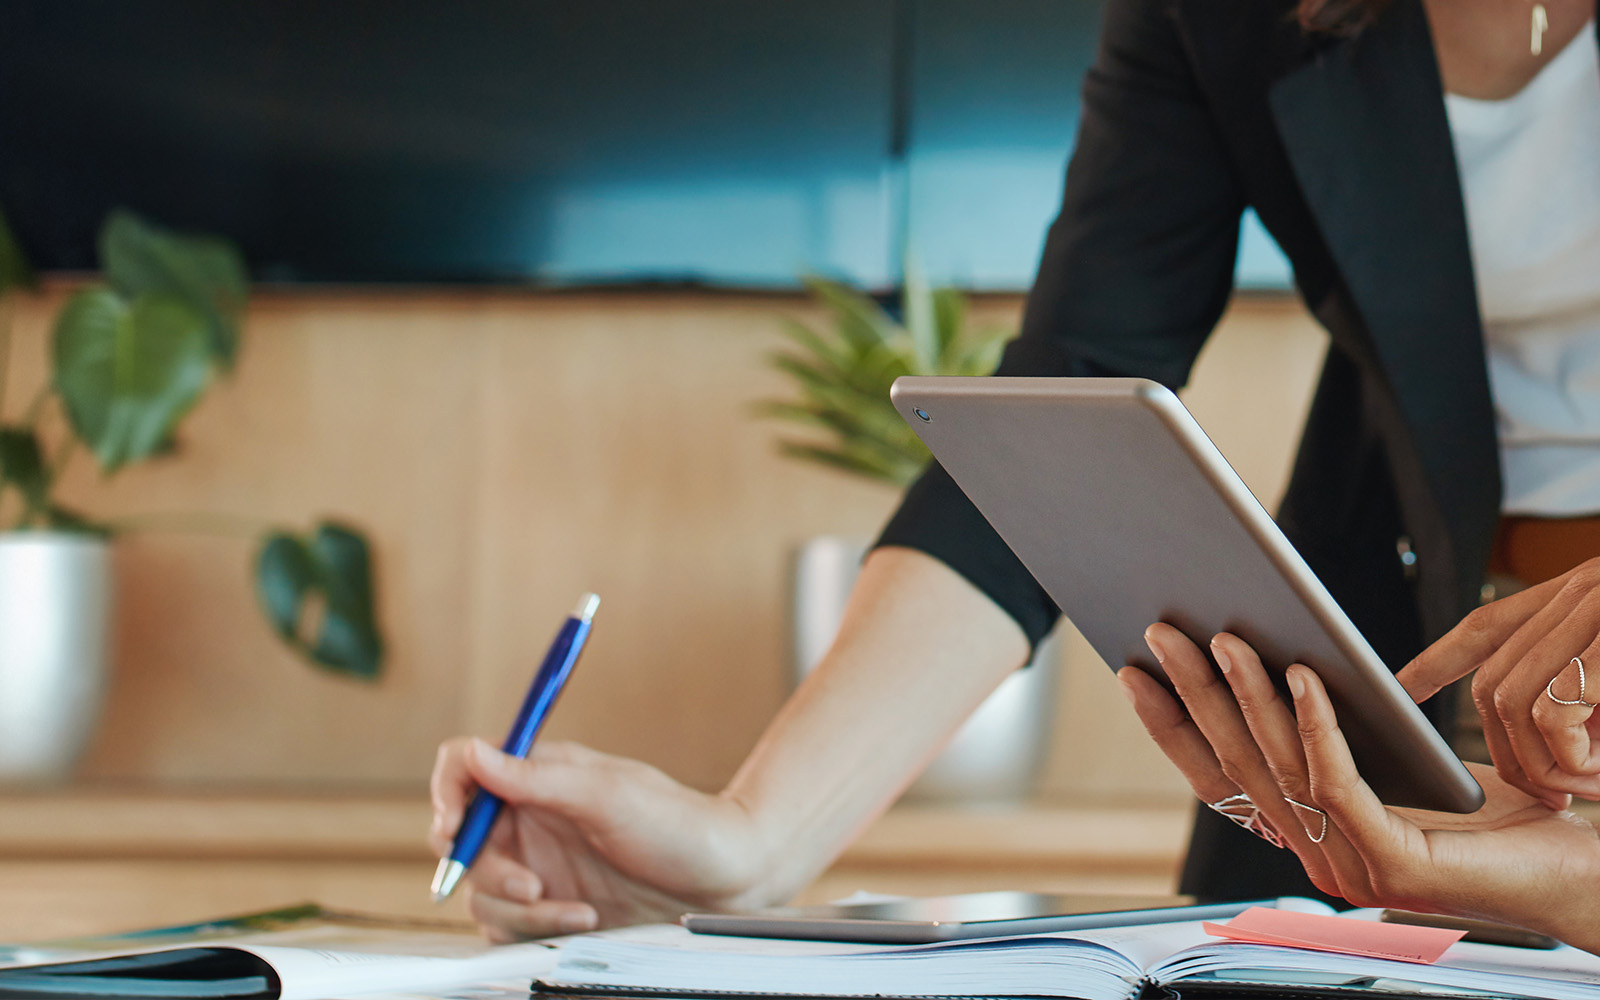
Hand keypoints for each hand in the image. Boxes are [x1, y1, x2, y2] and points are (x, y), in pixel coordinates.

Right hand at [429, 738, 770, 940]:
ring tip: (577, 909)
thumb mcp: (607, 794)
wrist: (725, 881)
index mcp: (539, 776)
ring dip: (521, 908)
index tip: (453, 825)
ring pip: (482, 892)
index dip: (448, 793)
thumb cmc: (678, 825)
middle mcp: (531, 818)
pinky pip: (509, 927)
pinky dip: (537, 929)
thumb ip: (535, 777)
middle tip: (529, 885)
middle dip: (487, 869)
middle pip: (461, 840)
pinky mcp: (550, 908)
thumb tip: (475, 753)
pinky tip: (584, 920)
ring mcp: (538, 864)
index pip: (464, 770)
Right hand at [1119, 624, 1599, 952]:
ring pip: (1279, 769)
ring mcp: (1351, 869)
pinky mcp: (1394, 867)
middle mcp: (1317, 860)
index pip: (1218, 781)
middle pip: (1235, 766)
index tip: (1135, 671)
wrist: (1578, 877)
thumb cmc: (1497, 815)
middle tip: (1163, 632)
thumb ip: (1335, 737)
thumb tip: (1279, 659)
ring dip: (1246, 696)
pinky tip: (1306, 676)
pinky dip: (1315, 725)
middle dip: (1192, 693)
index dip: (1171, 726)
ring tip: (1227, 637)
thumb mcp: (1395, 761)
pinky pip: (1338, 783)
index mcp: (1308, 839)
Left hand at [1398, 561, 1599, 804]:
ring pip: (1511, 700)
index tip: (1400, 691)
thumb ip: (1587, 680)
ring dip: (1540, 760)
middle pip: (1491, 681)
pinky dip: (1569, 757)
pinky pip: (1555, 714)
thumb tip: (1554, 731)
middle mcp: (1578, 593)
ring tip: (1580, 787)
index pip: (1484, 628)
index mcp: (1575, 595)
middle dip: (1507, 748)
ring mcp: (1595, 609)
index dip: (1436, 662)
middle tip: (1547, 793)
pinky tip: (1598, 773)